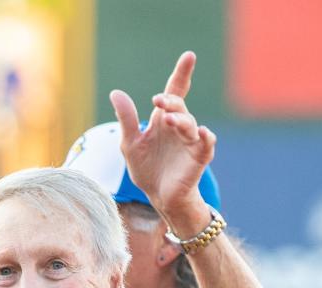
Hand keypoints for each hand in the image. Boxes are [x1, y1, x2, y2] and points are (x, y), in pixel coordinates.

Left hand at [110, 51, 215, 230]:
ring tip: (169, 120)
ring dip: (181, 120)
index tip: (189, 57)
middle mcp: (179, 127)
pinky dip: (205, 138)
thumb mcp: (130, 144)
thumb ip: (126, 119)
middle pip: (179, 106)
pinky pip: (205, 145)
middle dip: (171, 102)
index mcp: (163, 120)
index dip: (182, 74)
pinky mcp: (198, 158)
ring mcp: (190, 142)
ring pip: (190, 124)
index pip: (174, 92)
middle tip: (160, 102)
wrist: (159, 197)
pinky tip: (202, 133)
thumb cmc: (147, 169)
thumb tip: (115, 92)